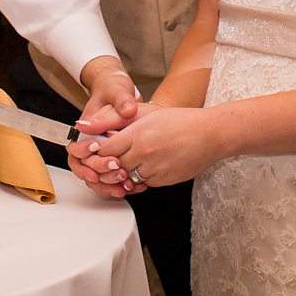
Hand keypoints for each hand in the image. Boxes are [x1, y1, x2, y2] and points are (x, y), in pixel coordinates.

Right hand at [67, 57, 140, 197]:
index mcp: (85, 130)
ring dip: (107, 184)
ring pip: (95, 177)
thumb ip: (122, 101)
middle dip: (98, 171)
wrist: (123, 96)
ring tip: (124, 185)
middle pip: (83, 167)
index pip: (74, 149)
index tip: (97, 149)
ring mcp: (100, 153)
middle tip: (116, 169)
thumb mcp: (117, 91)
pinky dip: (118, 185)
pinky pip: (109, 178)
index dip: (83, 153)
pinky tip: (132, 186)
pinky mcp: (111, 158)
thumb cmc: (113, 91)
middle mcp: (89, 144)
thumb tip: (127, 110)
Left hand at [92, 103, 221, 189]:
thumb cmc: (178, 120)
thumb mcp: (144, 111)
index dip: (98, 151)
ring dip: (125, 172)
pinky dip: (141, 177)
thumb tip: (85, 125)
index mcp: (137, 133)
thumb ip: (113, 117)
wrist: (210, 134)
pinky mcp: (165, 180)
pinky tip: (148, 165)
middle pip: (112, 166)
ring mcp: (155, 169)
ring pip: (127, 178)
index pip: (104, 149)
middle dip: (108, 164)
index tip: (99, 148)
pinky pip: (144, 183)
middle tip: (111, 158)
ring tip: (131, 160)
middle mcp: (144, 153)